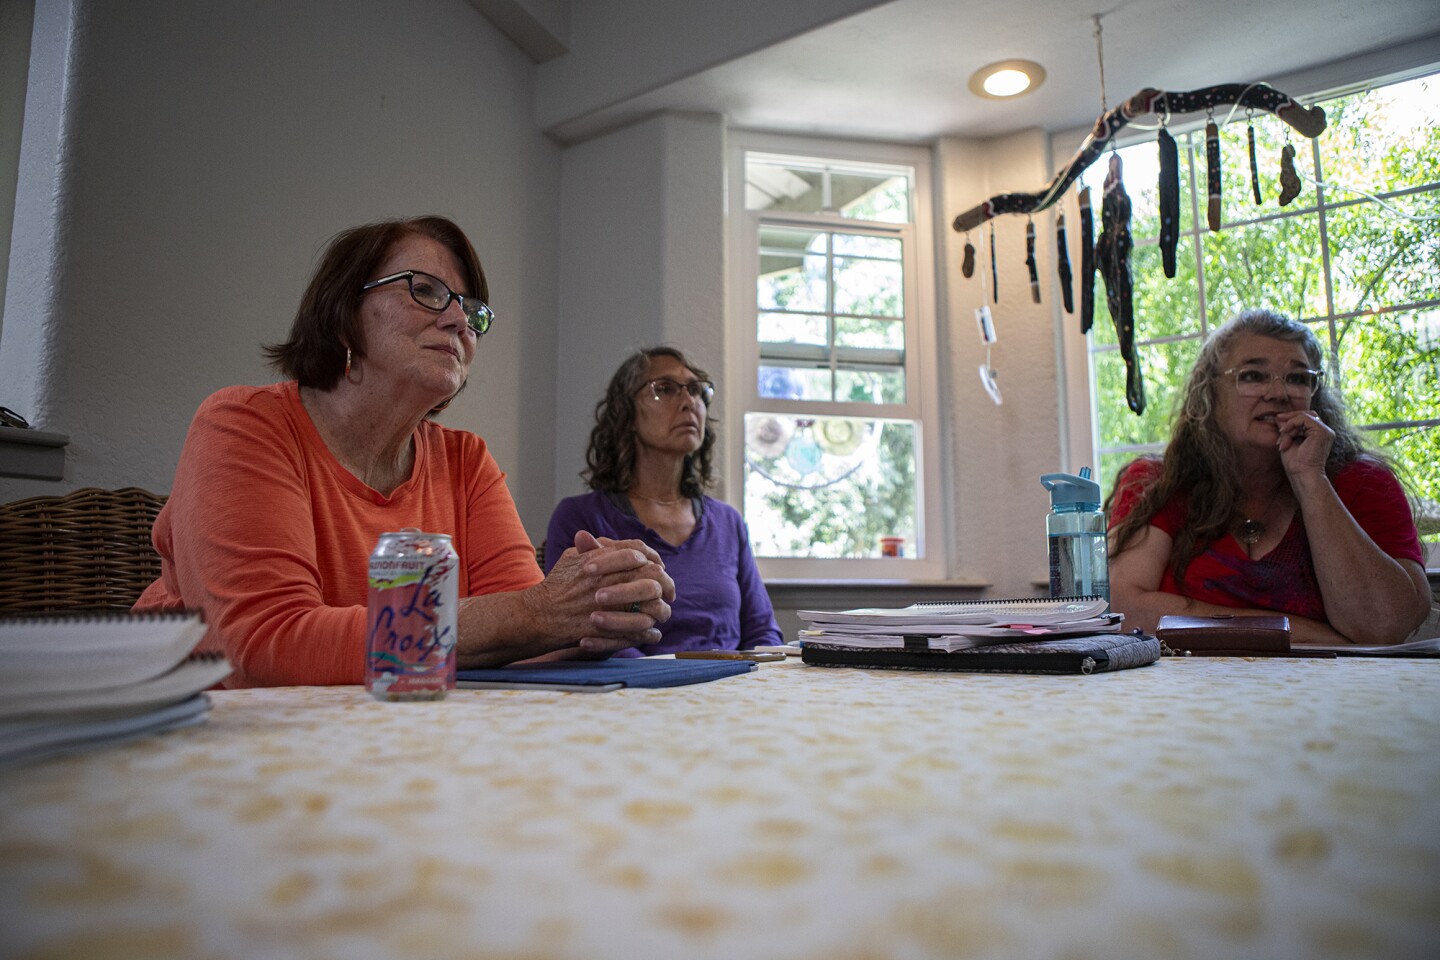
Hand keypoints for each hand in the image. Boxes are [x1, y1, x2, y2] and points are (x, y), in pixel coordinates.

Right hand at [523, 531, 673, 653]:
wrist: (539, 616)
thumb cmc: (556, 586)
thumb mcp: (572, 559)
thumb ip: (594, 549)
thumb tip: (617, 544)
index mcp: (602, 561)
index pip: (639, 552)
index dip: (652, 557)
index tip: (658, 565)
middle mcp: (610, 581)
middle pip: (652, 575)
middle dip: (664, 582)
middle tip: (669, 590)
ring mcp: (612, 607)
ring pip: (652, 605)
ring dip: (660, 608)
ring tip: (662, 611)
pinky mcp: (610, 630)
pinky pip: (640, 632)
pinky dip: (649, 632)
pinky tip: (652, 632)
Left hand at [1275, 410, 1332, 483]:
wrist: (1302, 474)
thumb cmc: (1295, 463)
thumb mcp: (1288, 441)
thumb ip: (1286, 429)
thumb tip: (1278, 417)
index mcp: (1318, 434)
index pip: (1306, 419)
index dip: (1291, 420)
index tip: (1279, 428)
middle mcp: (1324, 431)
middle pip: (1307, 414)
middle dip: (1290, 418)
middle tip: (1277, 423)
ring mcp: (1325, 431)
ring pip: (1304, 416)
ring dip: (1290, 425)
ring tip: (1283, 436)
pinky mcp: (1322, 431)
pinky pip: (1304, 419)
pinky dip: (1292, 423)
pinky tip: (1285, 432)